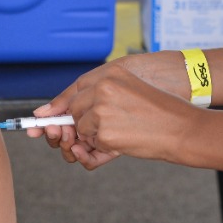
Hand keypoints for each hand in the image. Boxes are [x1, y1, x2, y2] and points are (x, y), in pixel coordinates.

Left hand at [29, 53, 195, 170]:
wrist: (182, 128)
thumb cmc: (162, 111)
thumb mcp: (131, 92)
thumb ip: (101, 96)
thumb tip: (58, 112)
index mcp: (110, 73)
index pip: (74, 89)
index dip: (58, 105)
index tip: (41, 118)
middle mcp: (102, 88)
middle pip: (74, 110)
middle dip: (79, 125)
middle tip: (95, 132)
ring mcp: (101, 109)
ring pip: (80, 128)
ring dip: (94, 136)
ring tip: (120, 133)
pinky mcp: (103, 131)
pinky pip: (90, 144)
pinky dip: (101, 148)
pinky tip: (122, 142)